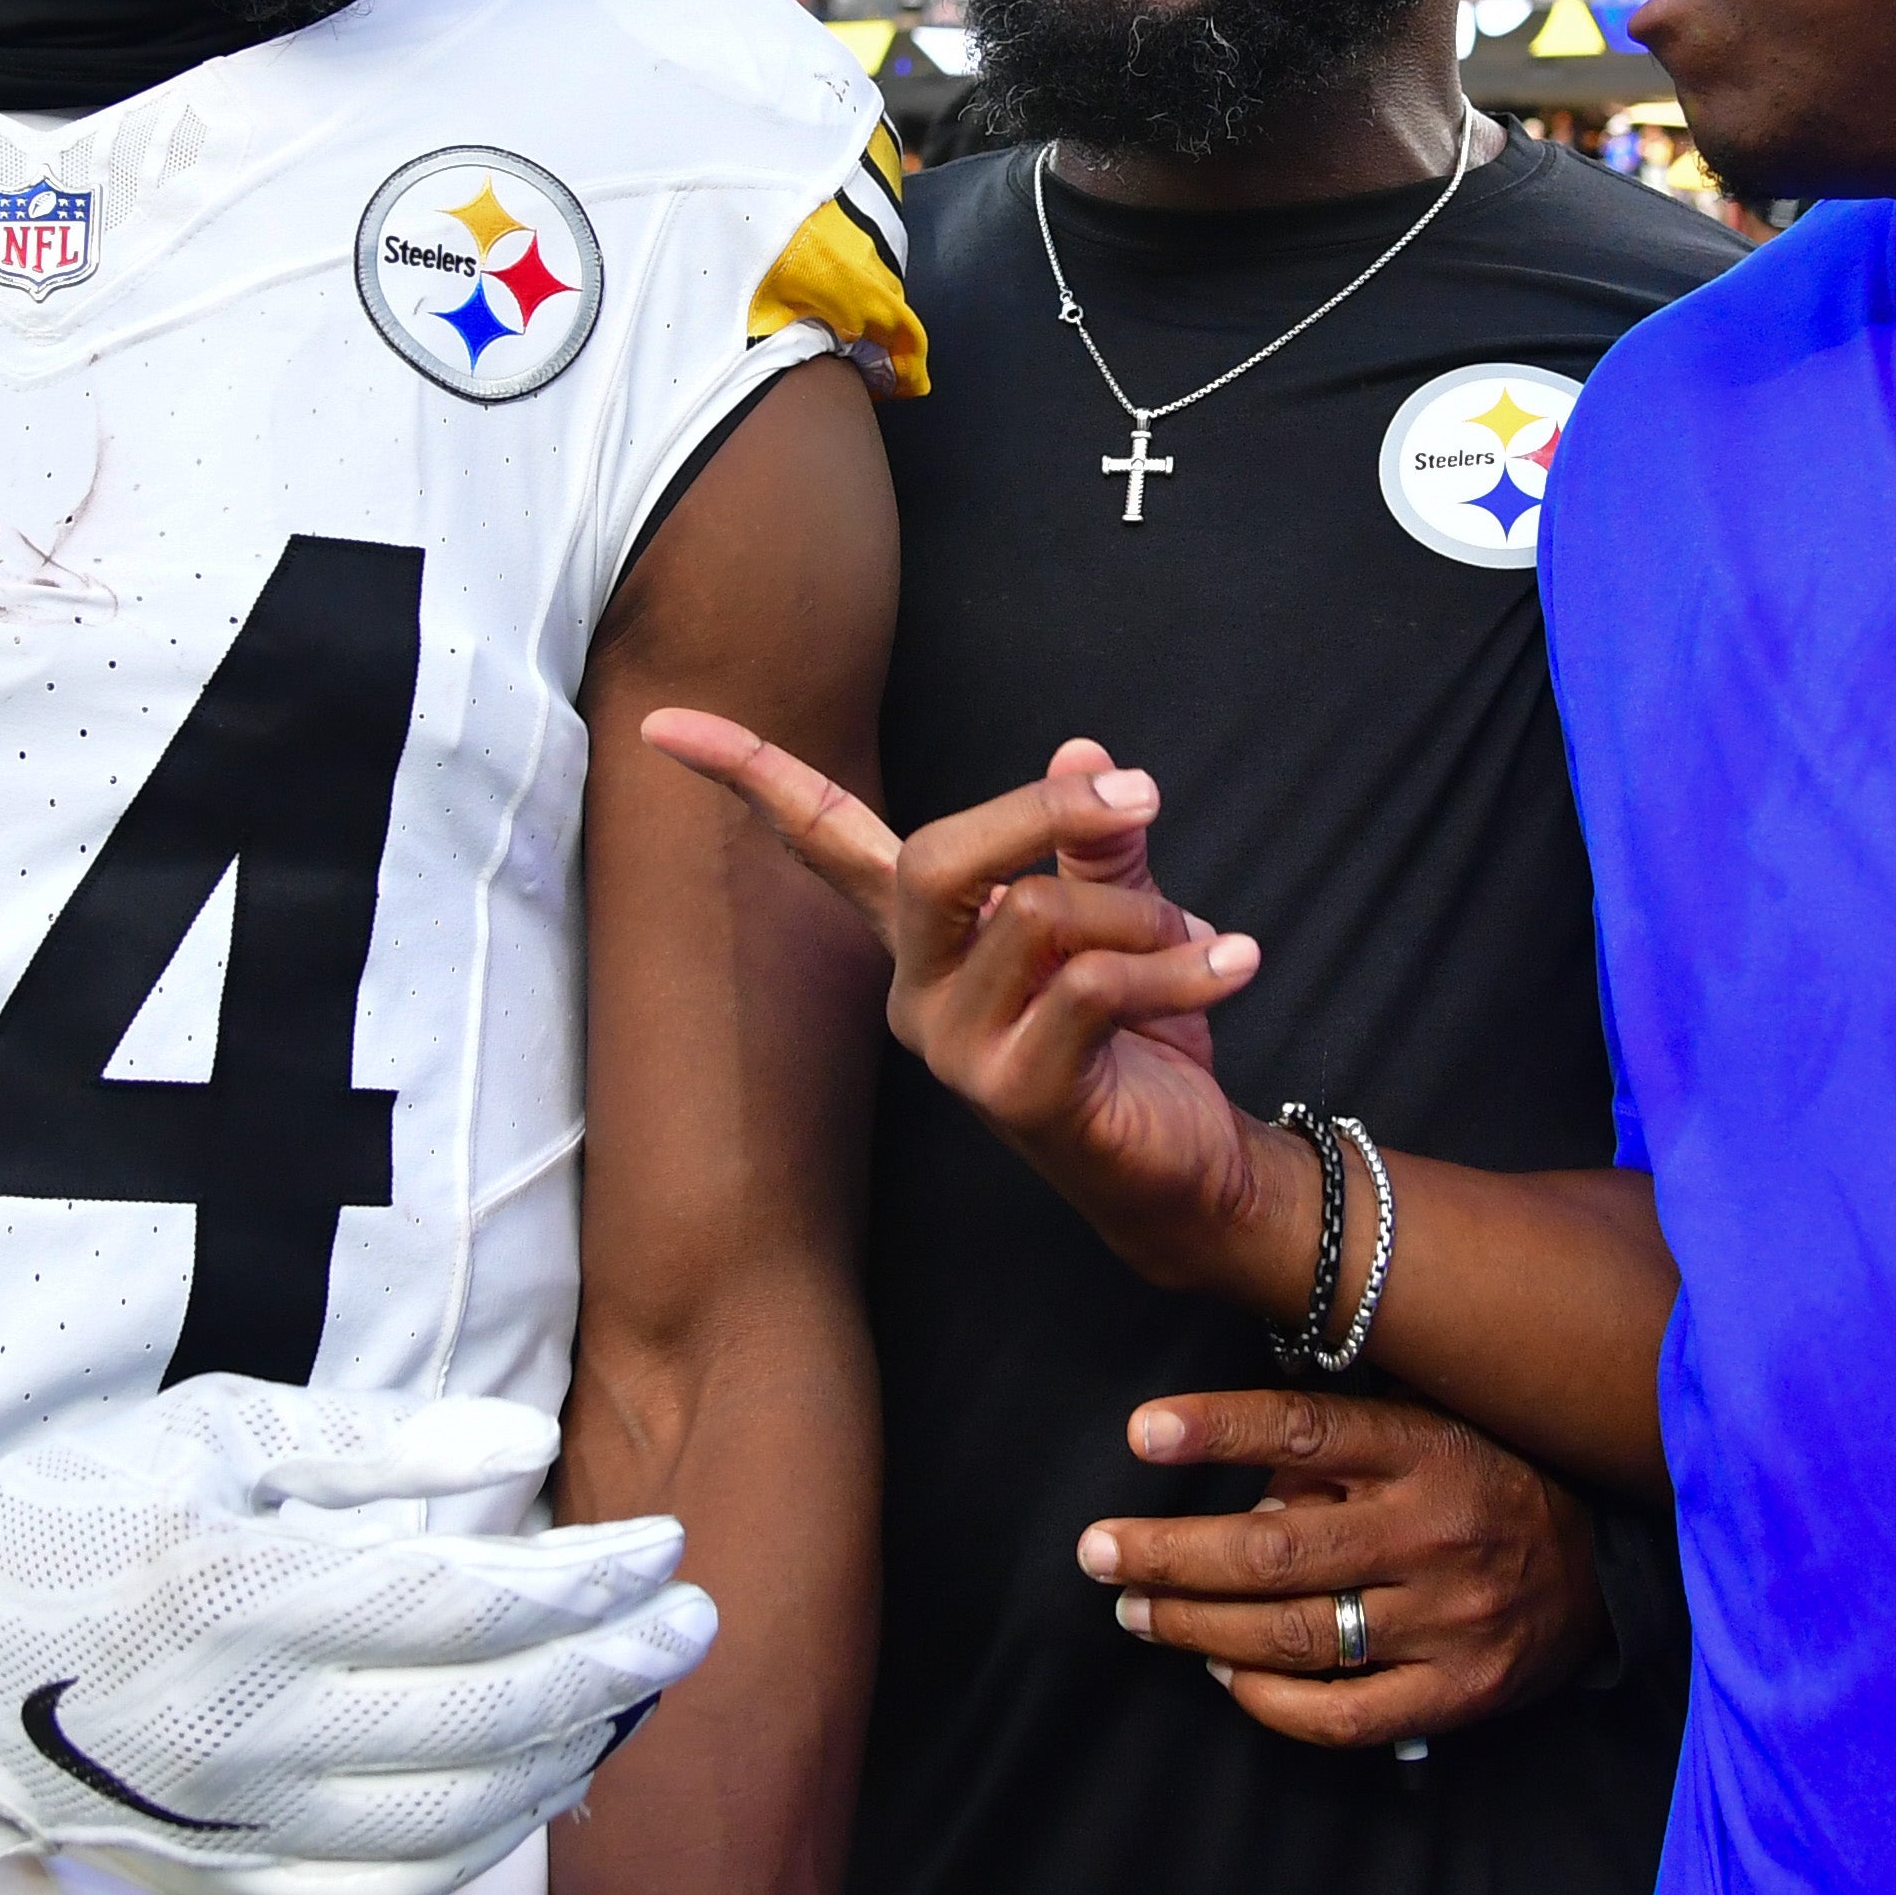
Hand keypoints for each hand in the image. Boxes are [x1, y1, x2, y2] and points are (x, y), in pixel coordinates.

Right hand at [0, 1375, 718, 1894]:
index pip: (464, 1607)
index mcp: (237, 1591)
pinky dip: (484, 1844)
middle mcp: (235, 1723)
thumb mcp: (225, 1431)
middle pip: (478, 1717)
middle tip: (692, 1624)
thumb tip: (530, 1445)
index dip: (585, 1587)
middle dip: (613, 1671)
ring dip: (568, 1757)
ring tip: (633, 1696)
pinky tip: (543, 1782)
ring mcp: (228, 1821)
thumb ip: (385, 1444)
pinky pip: (385, 1891)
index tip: (667, 1550)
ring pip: (449, 1816)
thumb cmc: (85, 1505)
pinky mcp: (219, 1880)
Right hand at [643, 713, 1295, 1297]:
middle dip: (1042, 812)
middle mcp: (918, 991)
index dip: (750, 778)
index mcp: (924, 938)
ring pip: (1032, 915)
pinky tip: (1231, 965)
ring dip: (1141, 916)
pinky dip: (1177, 965)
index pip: (820, 844)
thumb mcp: (1121, 917)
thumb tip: (1081, 750)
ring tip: (1202, 943)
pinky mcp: (1012, 1093)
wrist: (1191, 1170)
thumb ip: (1092, 844)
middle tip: (1142, 796)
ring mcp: (955, 1048)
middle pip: (932, 859)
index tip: (664, 724)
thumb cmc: (1142, 1042)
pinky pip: (1086, 986)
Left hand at [1078, 1390, 1602, 1750]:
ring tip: (1137, 1611)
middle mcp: (1434, 1532)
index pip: (1309, 1431)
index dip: (1220, 1429)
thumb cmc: (1490, 1480)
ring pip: (1293, 1634)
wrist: (1603, 1569)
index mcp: (1427, 1450)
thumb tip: (1238, 1481)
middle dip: (1171, 1554)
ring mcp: (1447, 1620)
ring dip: (1196, 1625)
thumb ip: (1342, 1447)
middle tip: (1098, 1553)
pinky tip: (1220, 1674)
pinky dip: (1266, 1700)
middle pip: (1276, 1549)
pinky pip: (1340, 1714)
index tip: (1141, 1433)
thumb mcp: (1431, 1428)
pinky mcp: (1457, 1692)